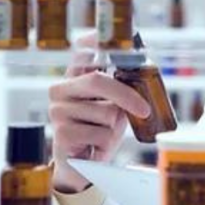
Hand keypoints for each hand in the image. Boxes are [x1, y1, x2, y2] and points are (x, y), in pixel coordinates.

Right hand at [48, 34, 150, 192]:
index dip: (97, 40)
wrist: (82, 166)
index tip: (115, 38)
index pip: (83, 51)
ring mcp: (58, 111)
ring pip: (106, 112)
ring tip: (104, 133)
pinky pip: (100, 133)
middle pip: (97, 80)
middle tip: (144, 109)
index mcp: (75, 76)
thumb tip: (146, 70)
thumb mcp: (116, 104)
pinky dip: (106, 142)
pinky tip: (95, 145)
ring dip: (115, 127)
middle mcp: (61, 89)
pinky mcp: (62, 134)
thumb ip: (125, 87)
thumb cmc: (101, 129)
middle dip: (126, 95)